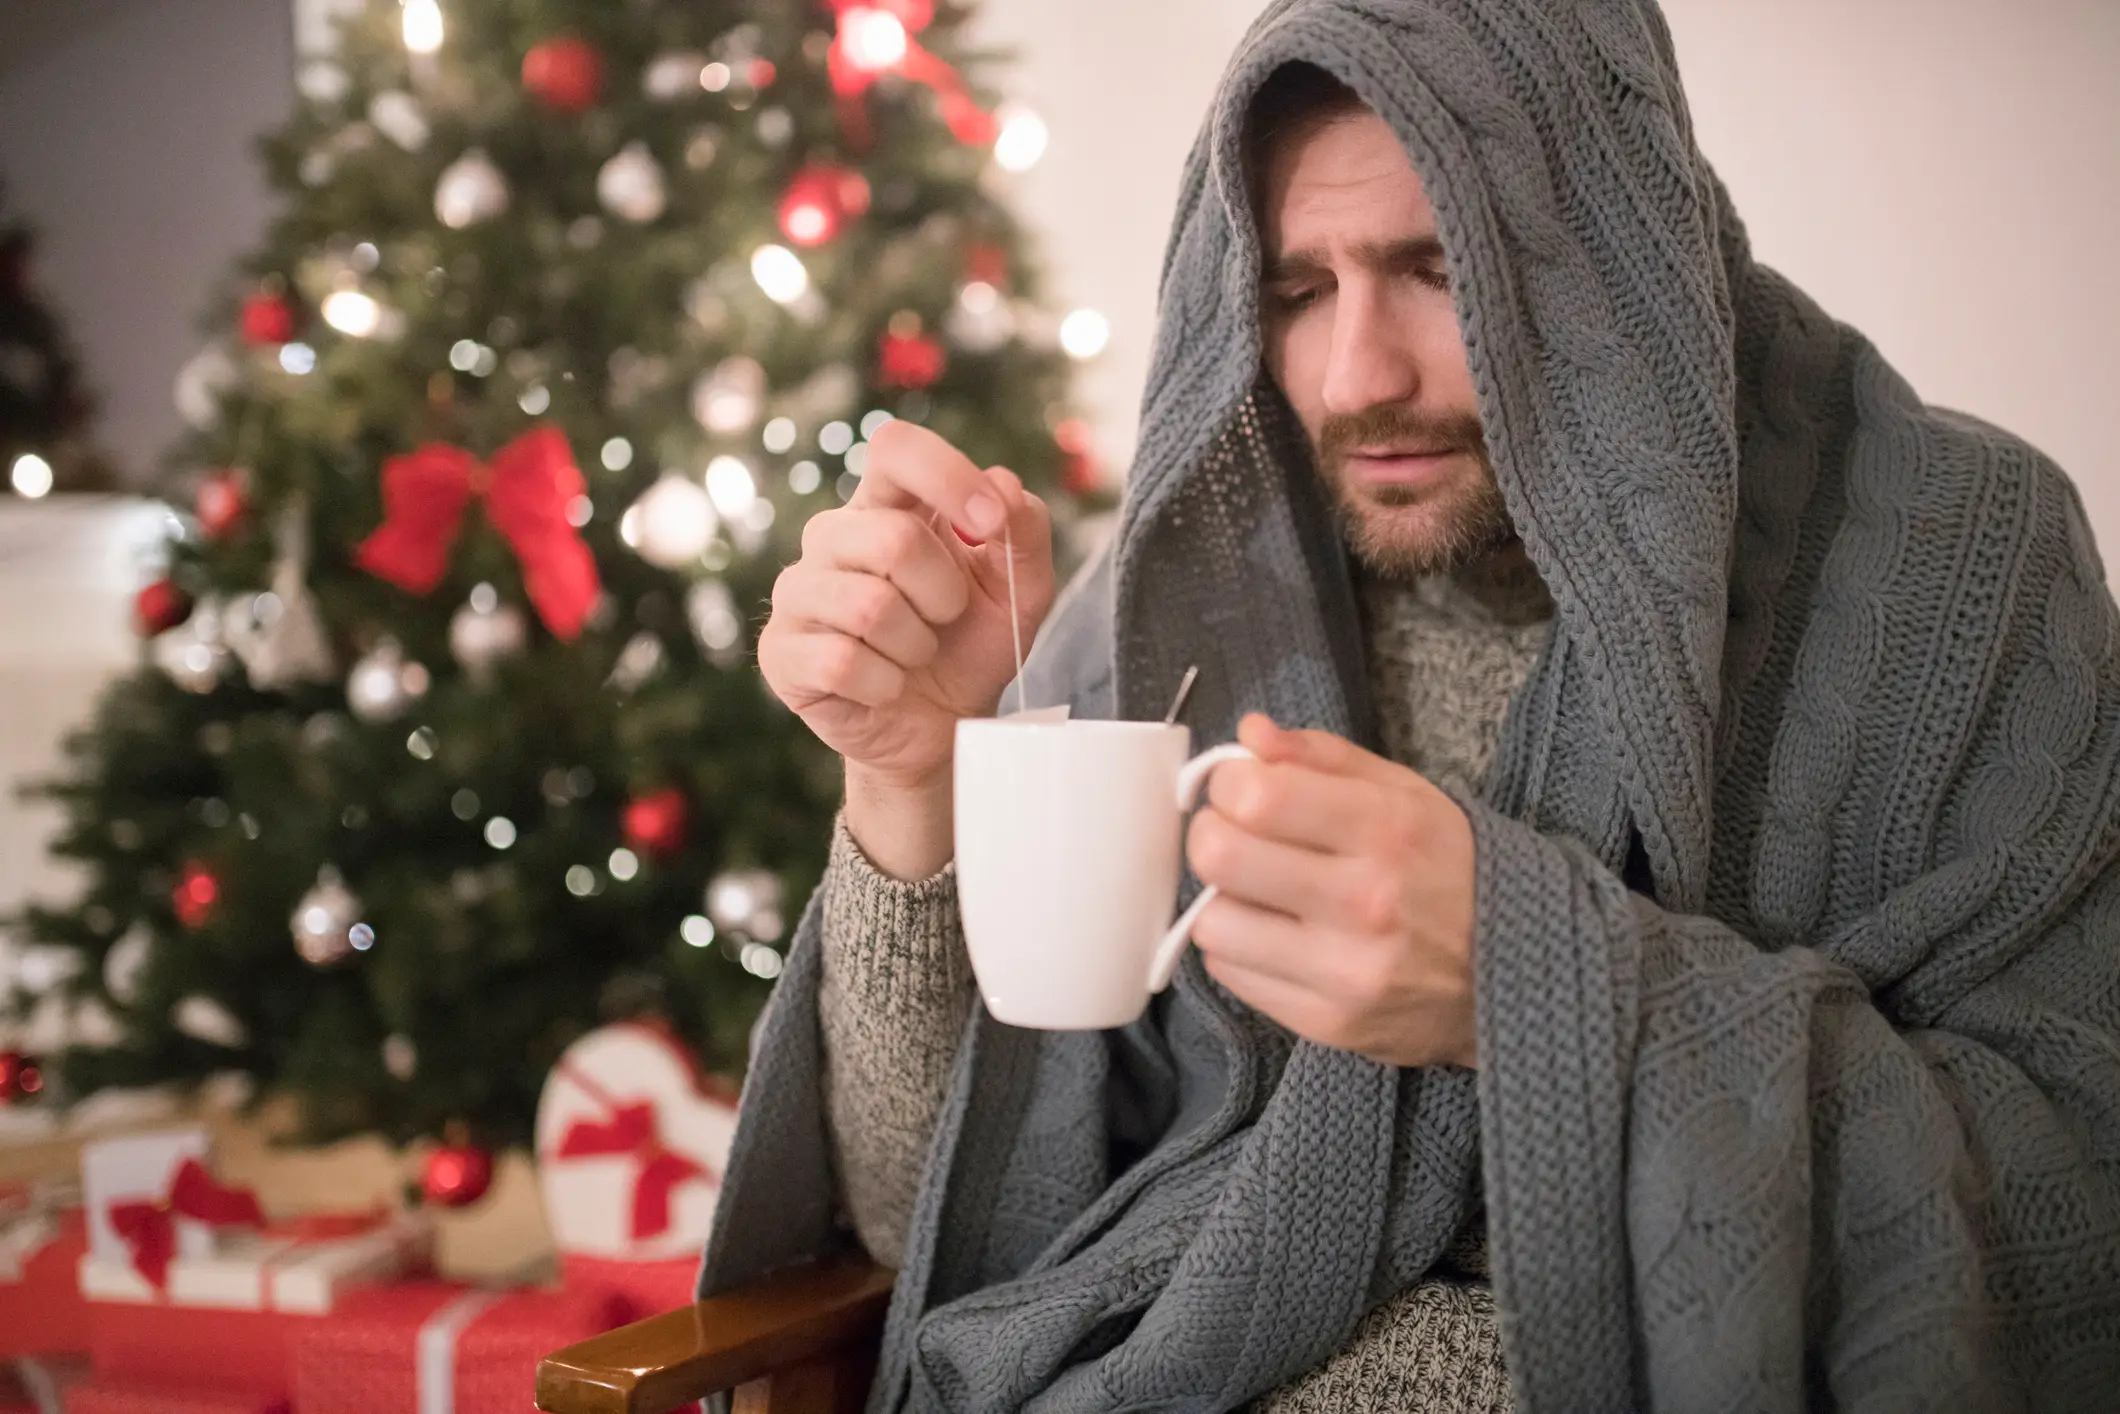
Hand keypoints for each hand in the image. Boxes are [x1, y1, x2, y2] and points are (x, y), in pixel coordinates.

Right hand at [758, 421, 1054, 790]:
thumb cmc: (971, 647)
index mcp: (887, 506)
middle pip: (891, 538)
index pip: (895, 449)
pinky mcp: (780, 651)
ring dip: (915, 644)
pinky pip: (841, 661)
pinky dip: (884, 684)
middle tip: (945, 619)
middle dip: (943, 593)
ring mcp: (799, 593)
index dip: (946, 476)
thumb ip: (1024, 531)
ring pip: (869, 606)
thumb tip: (1003, 485)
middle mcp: (832, 537)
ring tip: (915, 654)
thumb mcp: (1021, 590)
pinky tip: (885, 687)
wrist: (939, 730)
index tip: (989, 524)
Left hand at [1185, 713, 1479, 1068]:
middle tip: (1235, 834)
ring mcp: (1345, 971)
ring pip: (1212, 923)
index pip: (1256, 795)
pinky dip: (1240, 948)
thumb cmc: (1449, 870)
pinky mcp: (1327, 1023)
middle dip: (1211, 834)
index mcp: (1386, 829)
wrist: (1514, 975)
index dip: (1229, 783)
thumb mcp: (1406, 794)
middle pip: (1220, 855)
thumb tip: (1250, 735)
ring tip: (1257, 892)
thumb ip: (1321, 757)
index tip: (1241, 787)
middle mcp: (1365, 902)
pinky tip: (1277, 934)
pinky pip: (1231, 974)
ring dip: (1221, 899)